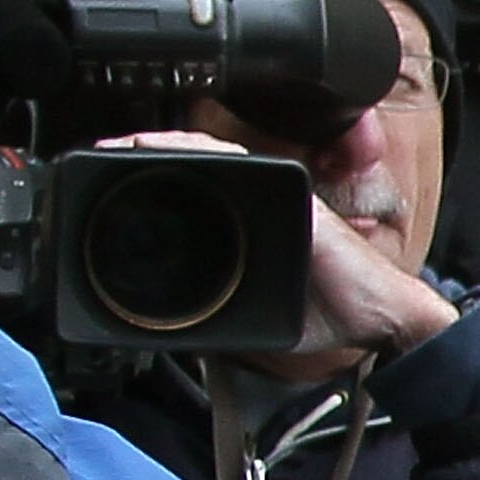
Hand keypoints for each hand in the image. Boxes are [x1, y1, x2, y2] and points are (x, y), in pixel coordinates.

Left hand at [96, 134, 455, 360]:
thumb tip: (168, 334)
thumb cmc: (332, 314)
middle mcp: (260, 202)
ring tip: (119, 145)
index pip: (191, 195)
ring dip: (161, 146)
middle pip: (191, 167)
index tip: (105, 190)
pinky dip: (198, 148)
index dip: (147, 185)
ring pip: (207, 155)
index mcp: (250, 227)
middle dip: (141, 160)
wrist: (380, 314)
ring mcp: (276, 192)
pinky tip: (164, 145)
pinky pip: (238, 159)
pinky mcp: (291, 191)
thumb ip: (215, 317)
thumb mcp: (256, 320)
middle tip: (100, 160)